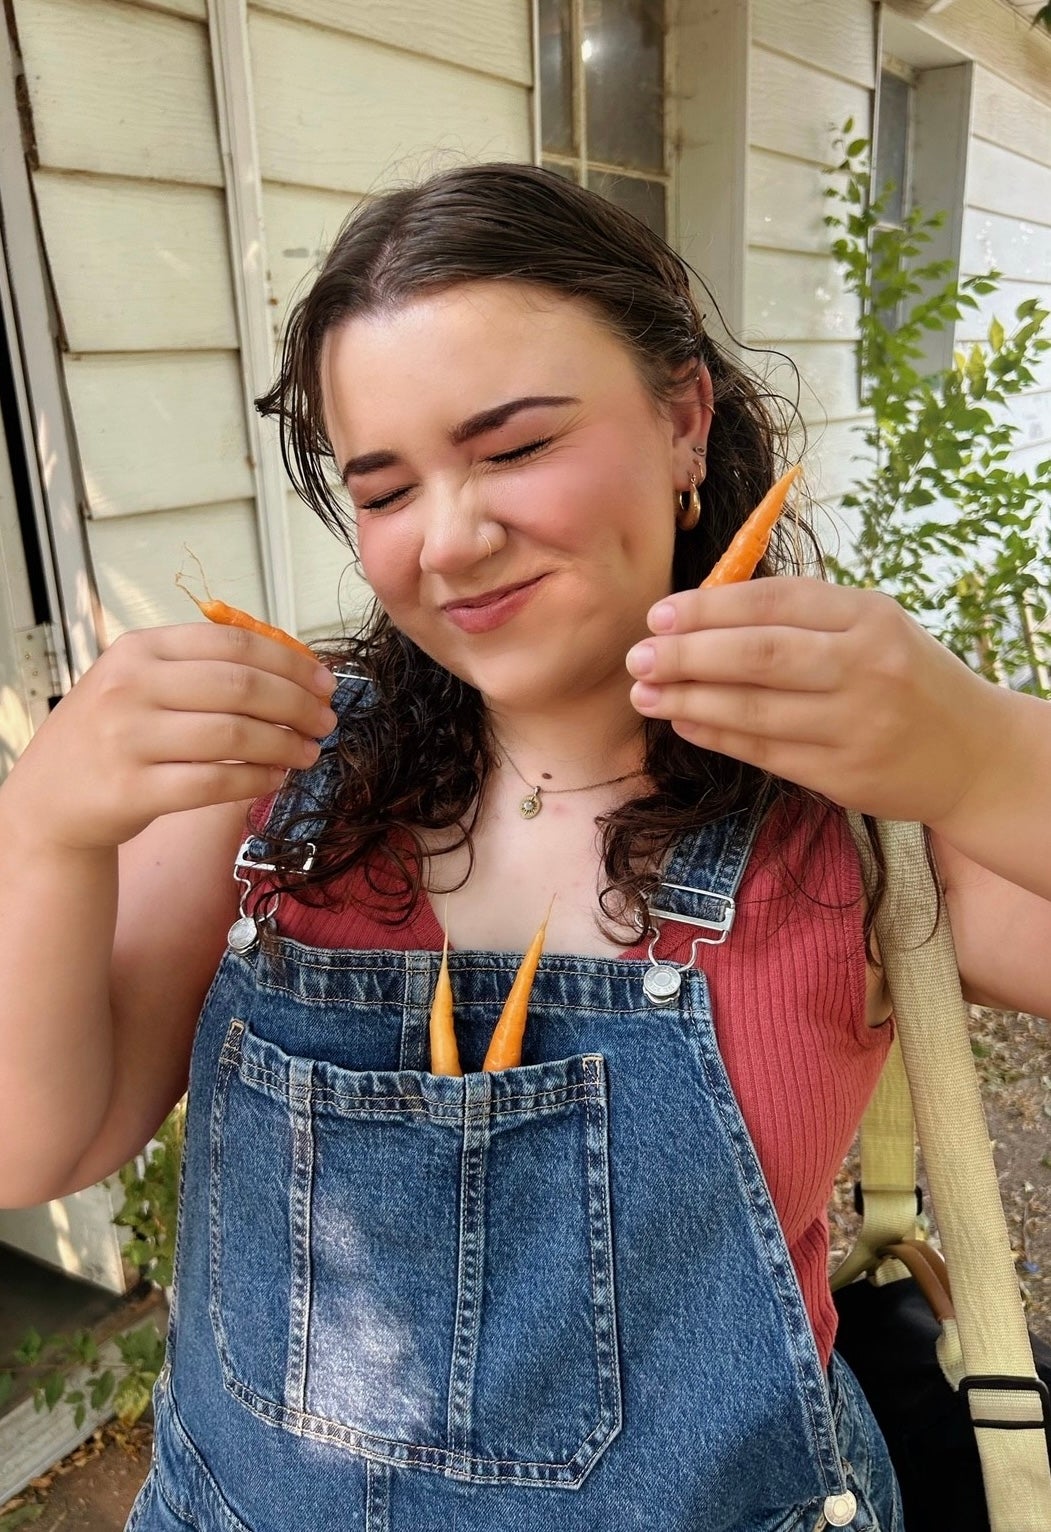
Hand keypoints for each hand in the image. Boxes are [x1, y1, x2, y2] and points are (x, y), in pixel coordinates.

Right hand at [2, 624, 337, 850]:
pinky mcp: (133, 790)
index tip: (325, 682)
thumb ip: (202, 669)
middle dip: (297, 704)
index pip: (233, 643)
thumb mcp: (140, 682)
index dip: (290, 662)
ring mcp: (128, 738)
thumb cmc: (112, 735)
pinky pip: (215, 782)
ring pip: (234, 734)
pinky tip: (275, 778)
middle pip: (241, 686)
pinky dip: (256, 780)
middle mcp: (131, 687)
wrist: (50, 798)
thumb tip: (295, 671)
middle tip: (326, 720)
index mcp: (140, 649)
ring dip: (285, 744)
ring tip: (308, 752)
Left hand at [625, 577, 1004, 826]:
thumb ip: (801, 616)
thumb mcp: (871, 627)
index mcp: (869, 616)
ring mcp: (855, 724)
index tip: (659, 615)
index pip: (773, 603)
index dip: (708, 608)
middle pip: (758, 654)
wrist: (972, 754)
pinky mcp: (843, 774)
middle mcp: (865, 667)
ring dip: (688, 700)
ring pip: (753, 708)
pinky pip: (763, 751)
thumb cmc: (904, 678)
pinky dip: (716, 734)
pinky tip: (684, 722)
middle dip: (687, 655)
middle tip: (638, 657)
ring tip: (645, 693)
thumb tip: (702, 612)